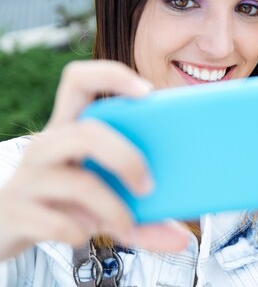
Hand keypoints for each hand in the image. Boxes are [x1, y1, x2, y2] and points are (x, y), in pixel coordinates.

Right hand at [0, 61, 187, 259]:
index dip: (111, 76)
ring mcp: (29, 178)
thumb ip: (144, 211)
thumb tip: (183, 238)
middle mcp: (46, 145)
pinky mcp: (17, 212)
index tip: (148, 92)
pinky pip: (59, 222)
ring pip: (79, 182)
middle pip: (87, 133)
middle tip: (149, 186)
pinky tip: (87, 233)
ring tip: (127, 224)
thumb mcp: (103, 195)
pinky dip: (83, 232)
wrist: (6, 226)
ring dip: (113, 208)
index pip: (79, 80)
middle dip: (127, 159)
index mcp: (69, 128)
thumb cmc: (65, 199)